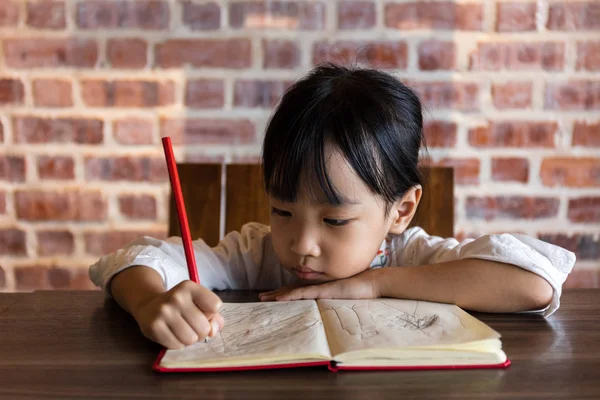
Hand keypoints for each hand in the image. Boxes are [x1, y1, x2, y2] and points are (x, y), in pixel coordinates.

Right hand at [131, 280, 224, 349]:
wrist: (148, 305)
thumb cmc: (179, 306)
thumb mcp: (197, 302)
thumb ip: (213, 316)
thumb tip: (213, 331)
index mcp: (189, 287)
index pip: (215, 305)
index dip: (211, 314)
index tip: (202, 311)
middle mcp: (176, 297)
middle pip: (204, 327)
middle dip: (201, 332)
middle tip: (192, 326)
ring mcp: (164, 312)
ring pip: (191, 339)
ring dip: (189, 339)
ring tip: (182, 331)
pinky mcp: (154, 326)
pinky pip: (176, 345)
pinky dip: (177, 344)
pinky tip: (172, 334)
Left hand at [259, 269, 380, 300]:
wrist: (371, 282)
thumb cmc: (361, 288)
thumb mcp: (344, 294)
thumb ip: (335, 296)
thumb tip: (330, 301)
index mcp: (320, 286)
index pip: (298, 289)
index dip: (284, 292)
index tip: (272, 296)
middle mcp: (316, 284)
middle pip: (291, 289)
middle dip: (276, 293)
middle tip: (261, 297)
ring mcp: (318, 286)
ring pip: (293, 290)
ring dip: (277, 294)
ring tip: (264, 298)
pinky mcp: (322, 290)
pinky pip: (302, 293)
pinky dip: (289, 296)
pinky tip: (279, 298)